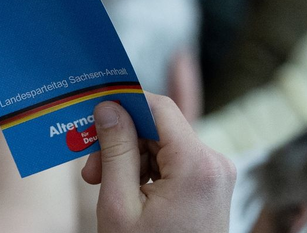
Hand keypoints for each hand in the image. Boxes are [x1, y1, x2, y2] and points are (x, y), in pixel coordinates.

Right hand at [81, 94, 234, 232]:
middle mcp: (215, 164)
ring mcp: (216, 176)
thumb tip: (108, 106)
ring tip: (104, 185)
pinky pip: (173, 161)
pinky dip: (147, 171)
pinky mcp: (210, 186)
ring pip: (163, 144)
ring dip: (130, 159)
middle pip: (158, 127)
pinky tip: (127, 193)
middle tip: (90, 170)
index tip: (93, 112)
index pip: (158, 107)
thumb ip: (115, 149)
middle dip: (121, 141)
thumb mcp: (119, 203)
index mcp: (197, 165)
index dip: (123, 103)